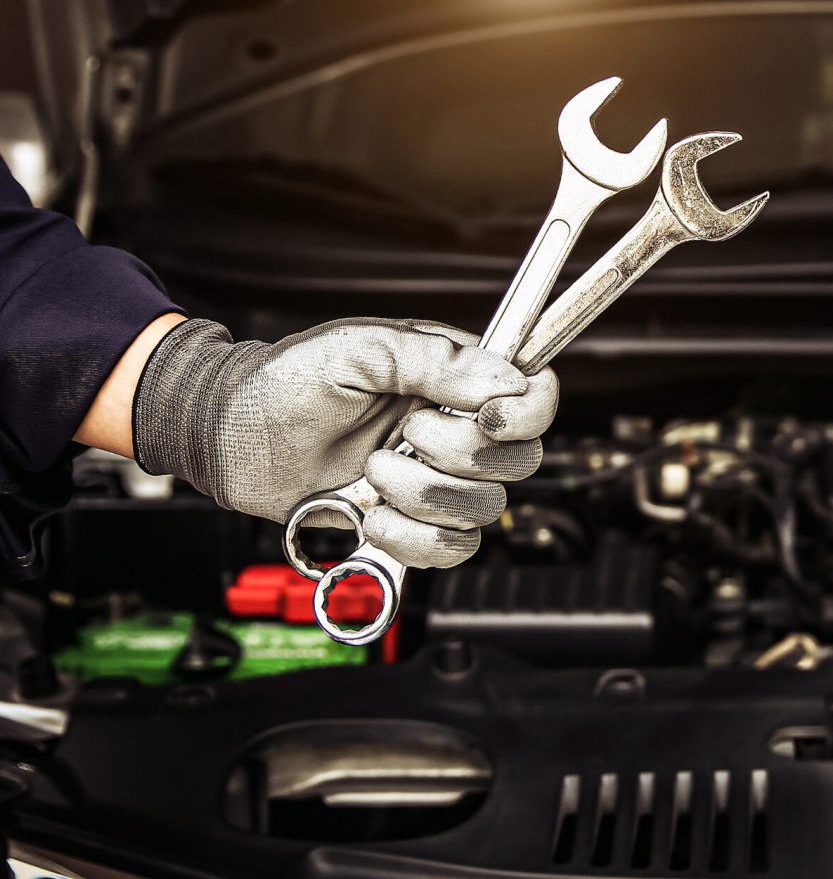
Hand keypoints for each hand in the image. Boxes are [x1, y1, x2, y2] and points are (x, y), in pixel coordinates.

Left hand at [132, 317, 557, 567]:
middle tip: (405, 435)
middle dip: (459, 455)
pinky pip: (451, 549)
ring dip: (424, 497)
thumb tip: (502, 380)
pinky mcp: (413, 524)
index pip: (535, 395)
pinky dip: (414, 539)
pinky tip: (374, 516)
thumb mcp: (359, 349)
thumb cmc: (286, 383)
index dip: (527, 413)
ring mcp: (437, 480)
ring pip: (485, 510)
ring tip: (372, 473)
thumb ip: (435, 360)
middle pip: (518, 460)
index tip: (486, 418)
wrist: (230, 438)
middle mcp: (458, 429)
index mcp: (457, 378)